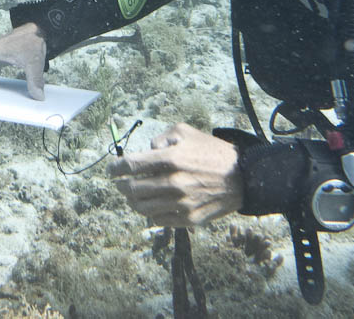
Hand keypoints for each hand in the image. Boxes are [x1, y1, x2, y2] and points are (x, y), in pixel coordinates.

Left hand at [108, 123, 242, 226]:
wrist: (243, 177)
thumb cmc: (211, 151)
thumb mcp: (185, 132)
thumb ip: (161, 139)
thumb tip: (146, 152)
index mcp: (171, 159)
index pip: (131, 166)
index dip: (115, 168)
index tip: (111, 170)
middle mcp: (174, 183)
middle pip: (133, 189)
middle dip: (121, 186)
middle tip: (120, 183)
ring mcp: (181, 203)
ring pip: (142, 208)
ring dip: (132, 201)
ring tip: (133, 196)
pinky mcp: (189, 219)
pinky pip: (159, 220)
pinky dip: (151, 213)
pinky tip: (152, 205)